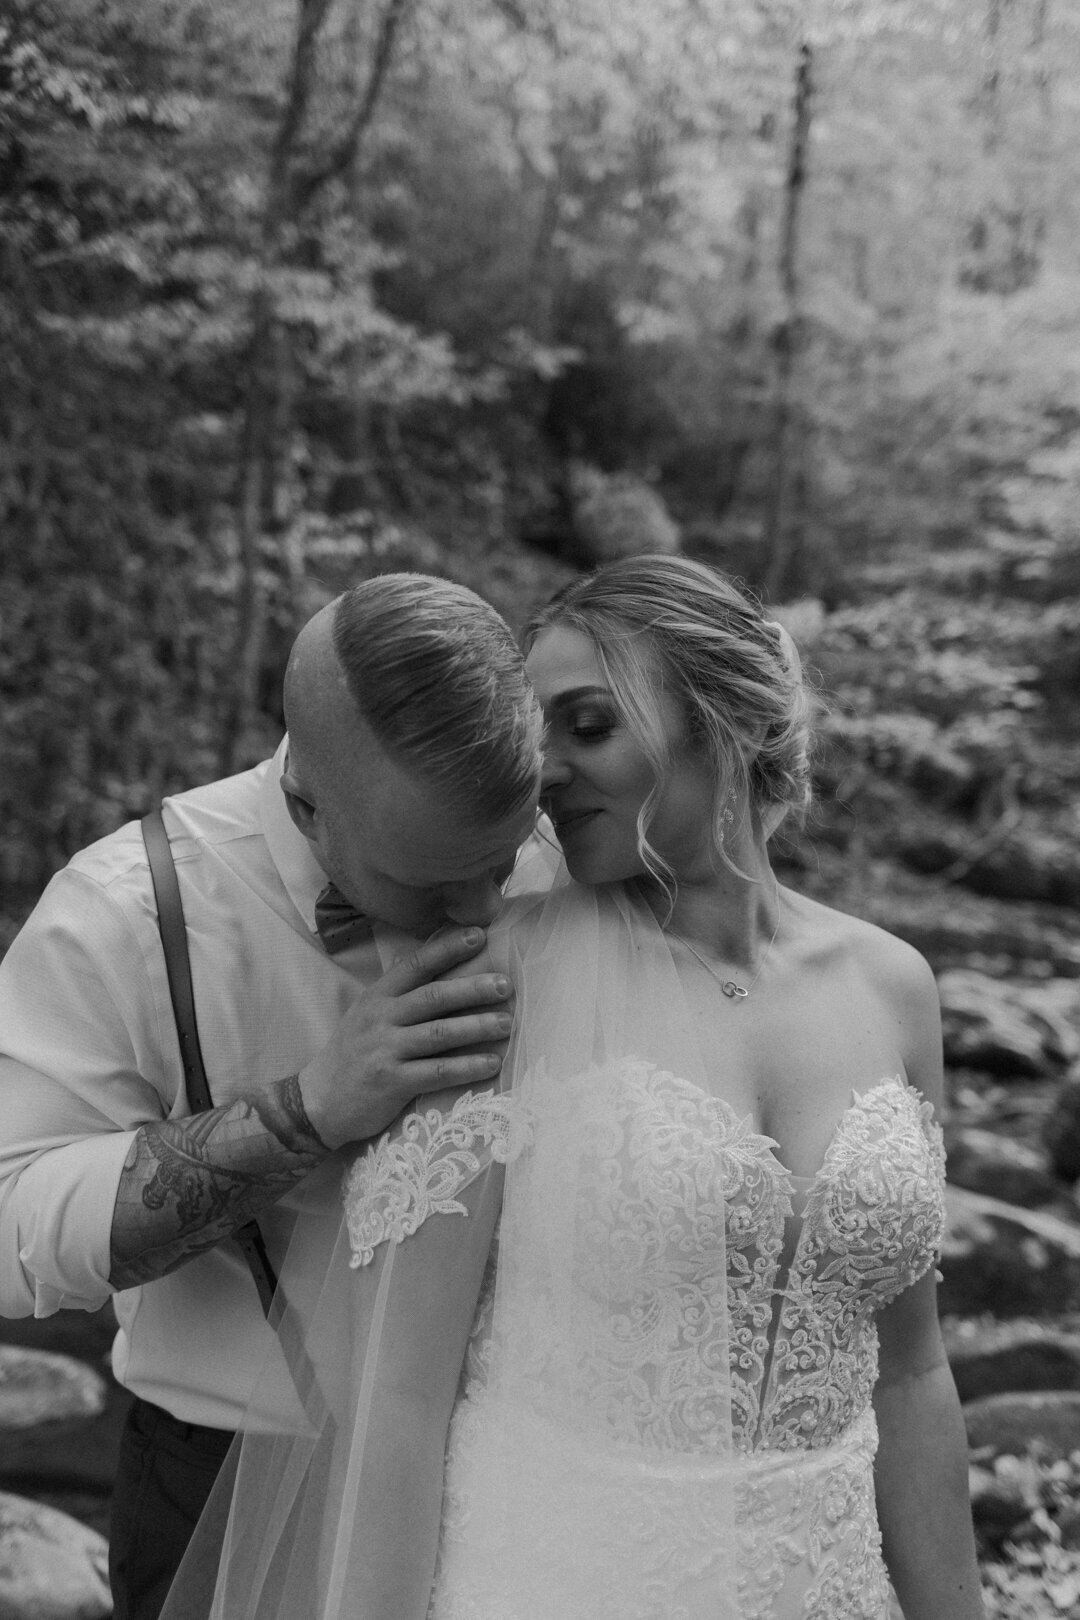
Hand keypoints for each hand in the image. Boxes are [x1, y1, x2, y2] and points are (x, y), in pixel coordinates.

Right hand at [299, 927, 513, 1147]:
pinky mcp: (392, 1082)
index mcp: (378, 996)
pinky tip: (491, 1063)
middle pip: (433, 997)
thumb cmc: (352, 1054)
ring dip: (477, 1027)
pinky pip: (437, 1072)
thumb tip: (425, 957)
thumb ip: (397, 991)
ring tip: (507, 1023)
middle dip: (473, 989)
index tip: (480, 934)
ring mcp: (386, 1050)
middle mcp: (381, 1018)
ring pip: (439, 1033)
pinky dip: (467, 1067)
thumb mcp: (367, 1013)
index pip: (416, 964)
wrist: (319, 1101)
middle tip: (506, 985)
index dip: (448, 948)